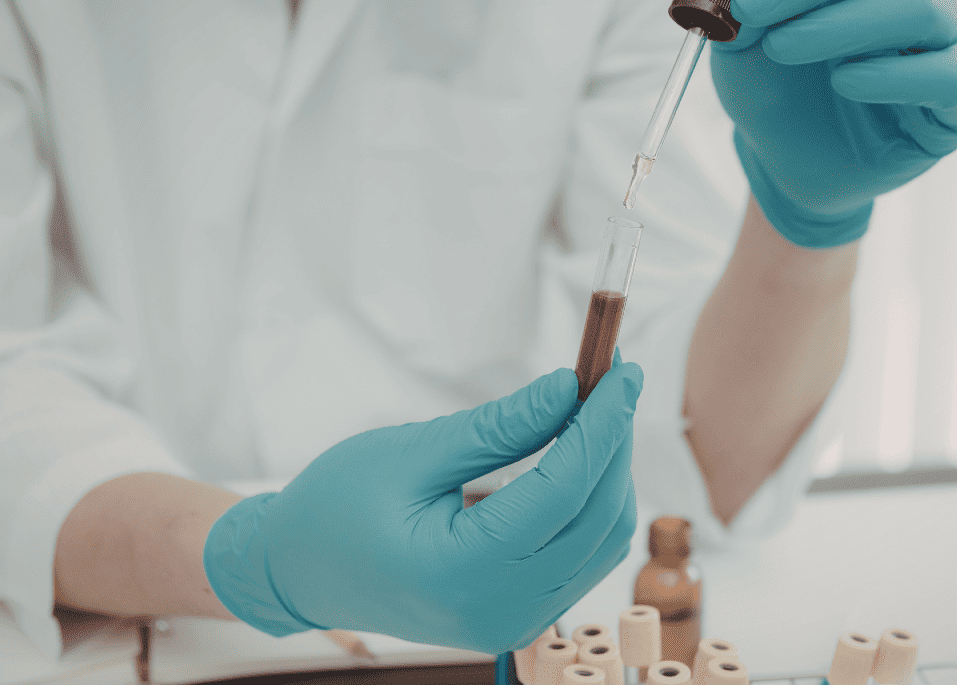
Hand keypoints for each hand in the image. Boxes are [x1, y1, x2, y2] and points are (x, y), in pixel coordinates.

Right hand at [204, 364, 642, 653]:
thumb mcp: (411, 453)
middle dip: (612, 440)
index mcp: (461, 572)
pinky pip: (582, 556)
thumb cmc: (334, 507)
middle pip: (596, 516)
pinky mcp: (517, 615)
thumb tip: (569, 389)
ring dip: (608, 471)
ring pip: (601, 539)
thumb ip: (499, 427)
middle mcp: (498, 611)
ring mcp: (512, 622)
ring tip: (595, 410)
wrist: (297, 572)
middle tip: (612, 376)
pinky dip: (591, 502)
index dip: (602, 424)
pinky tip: (578, 455)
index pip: (563, 491)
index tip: (623, 369)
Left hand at [688, 0, 956, 247]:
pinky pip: (944, 76)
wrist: (790, 163)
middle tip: (748, 4)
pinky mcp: (955, 105)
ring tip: (782, 48)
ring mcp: (944, 44)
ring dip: (841, 24)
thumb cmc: (774, 88)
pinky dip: (890, 76)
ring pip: (919, 9)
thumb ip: (726, 0)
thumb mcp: (738, 42)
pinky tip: (844, 83)